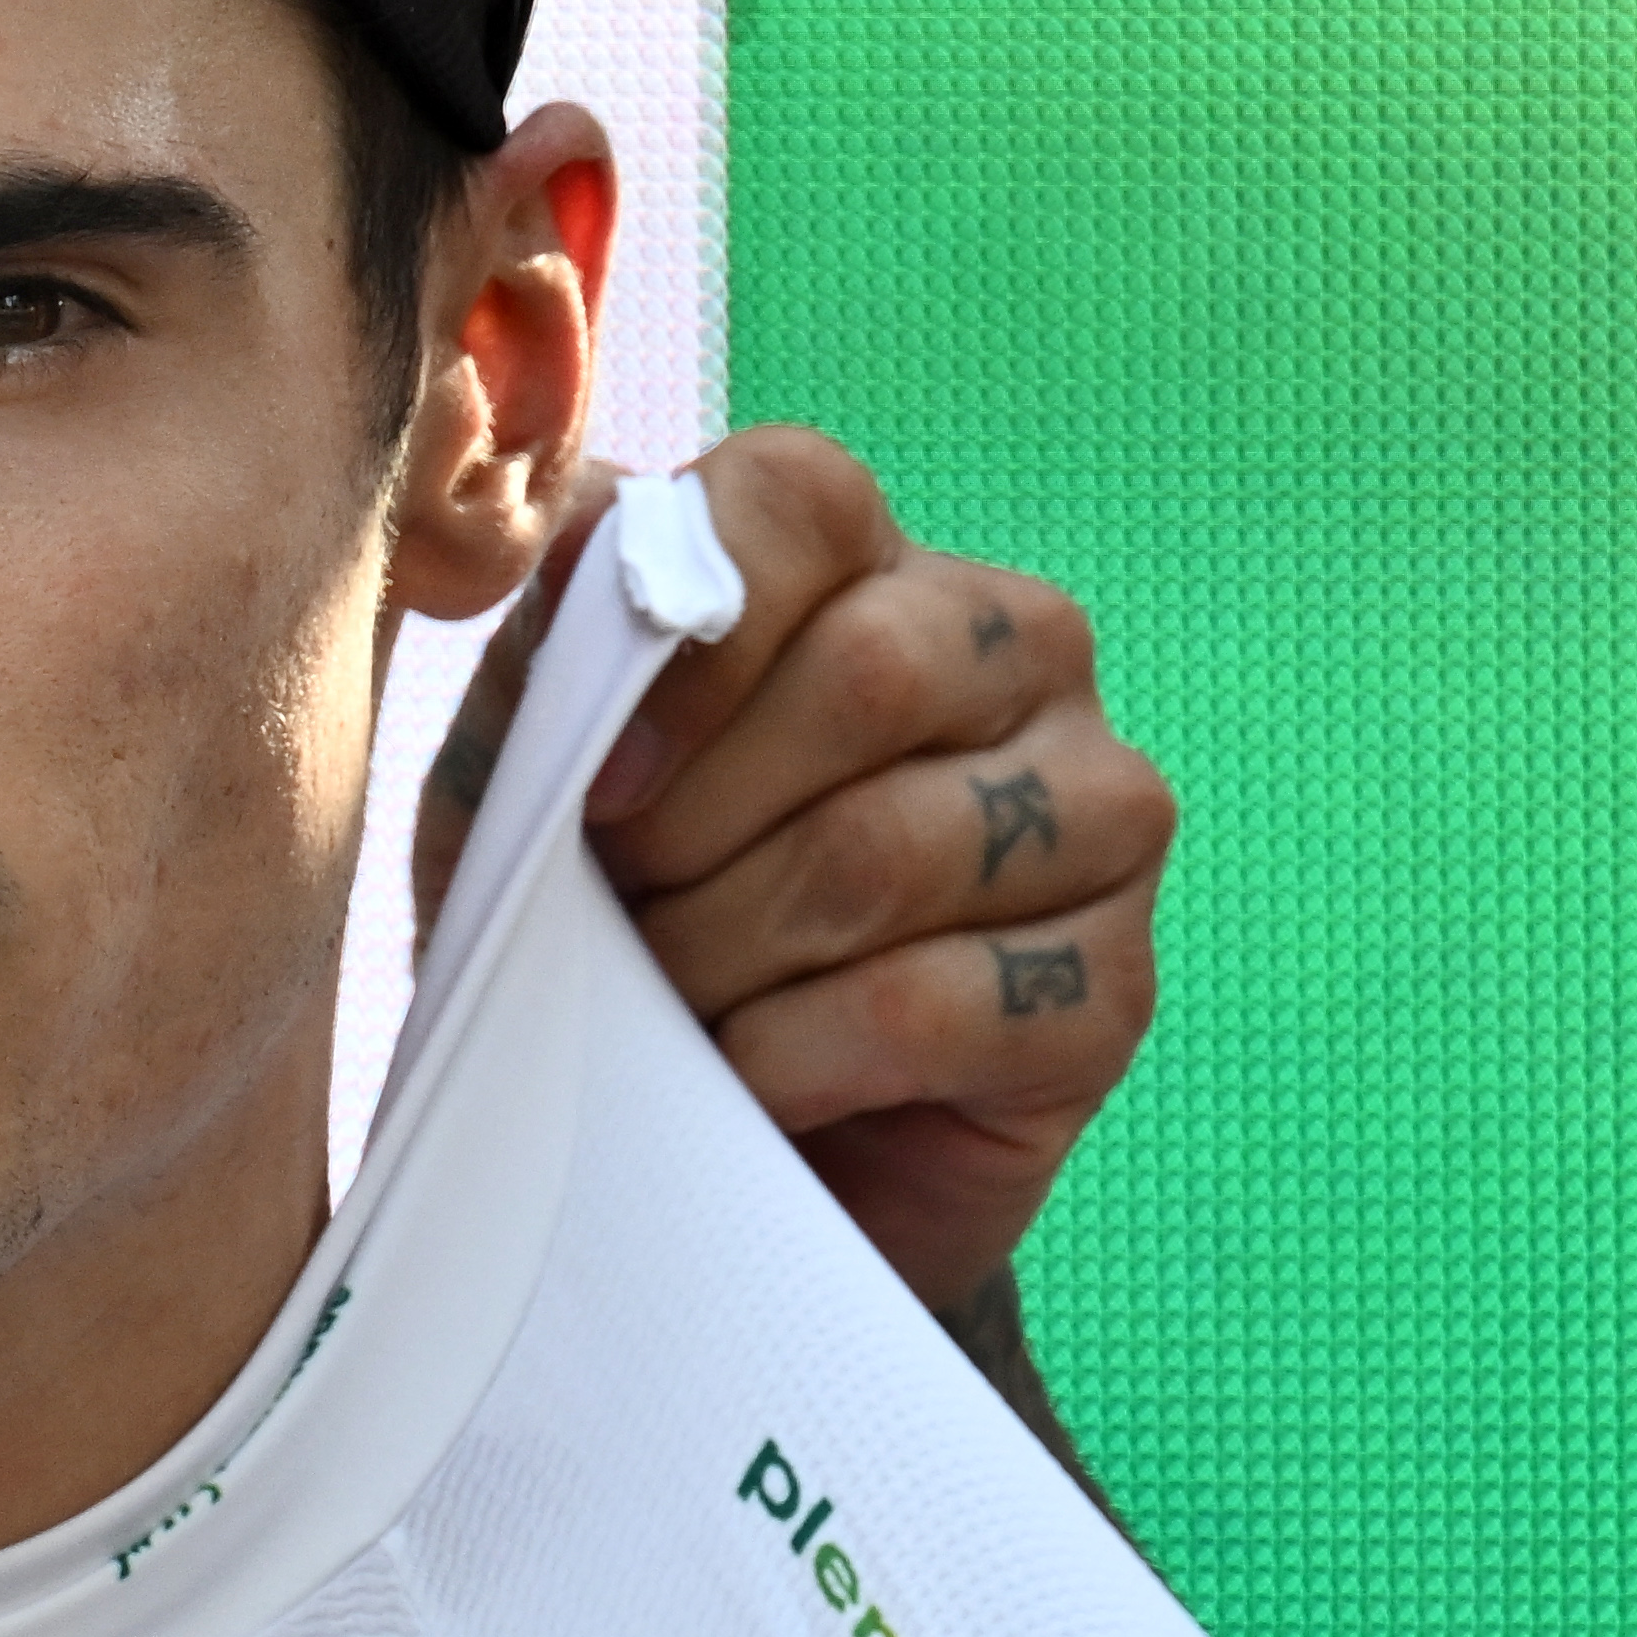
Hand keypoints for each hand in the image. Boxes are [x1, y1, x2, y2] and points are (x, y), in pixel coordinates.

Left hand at [412, 426, 1175, 1314]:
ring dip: (726, 951)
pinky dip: (791, 1056)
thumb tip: (578, 518)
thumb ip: (552, 637)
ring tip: (669, 999)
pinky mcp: (1111, 986)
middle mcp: (1014, 649)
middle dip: (696, 824)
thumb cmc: (604, 916)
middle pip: (869, 674)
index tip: (594, 780)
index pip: (798, 496)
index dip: (681, 640)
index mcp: (862, 563)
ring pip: (890, 851)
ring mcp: (1096, 810)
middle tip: (624, 909)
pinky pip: (933, 1004)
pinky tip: (745, 1078)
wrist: (684, 1140)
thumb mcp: (525, 768)